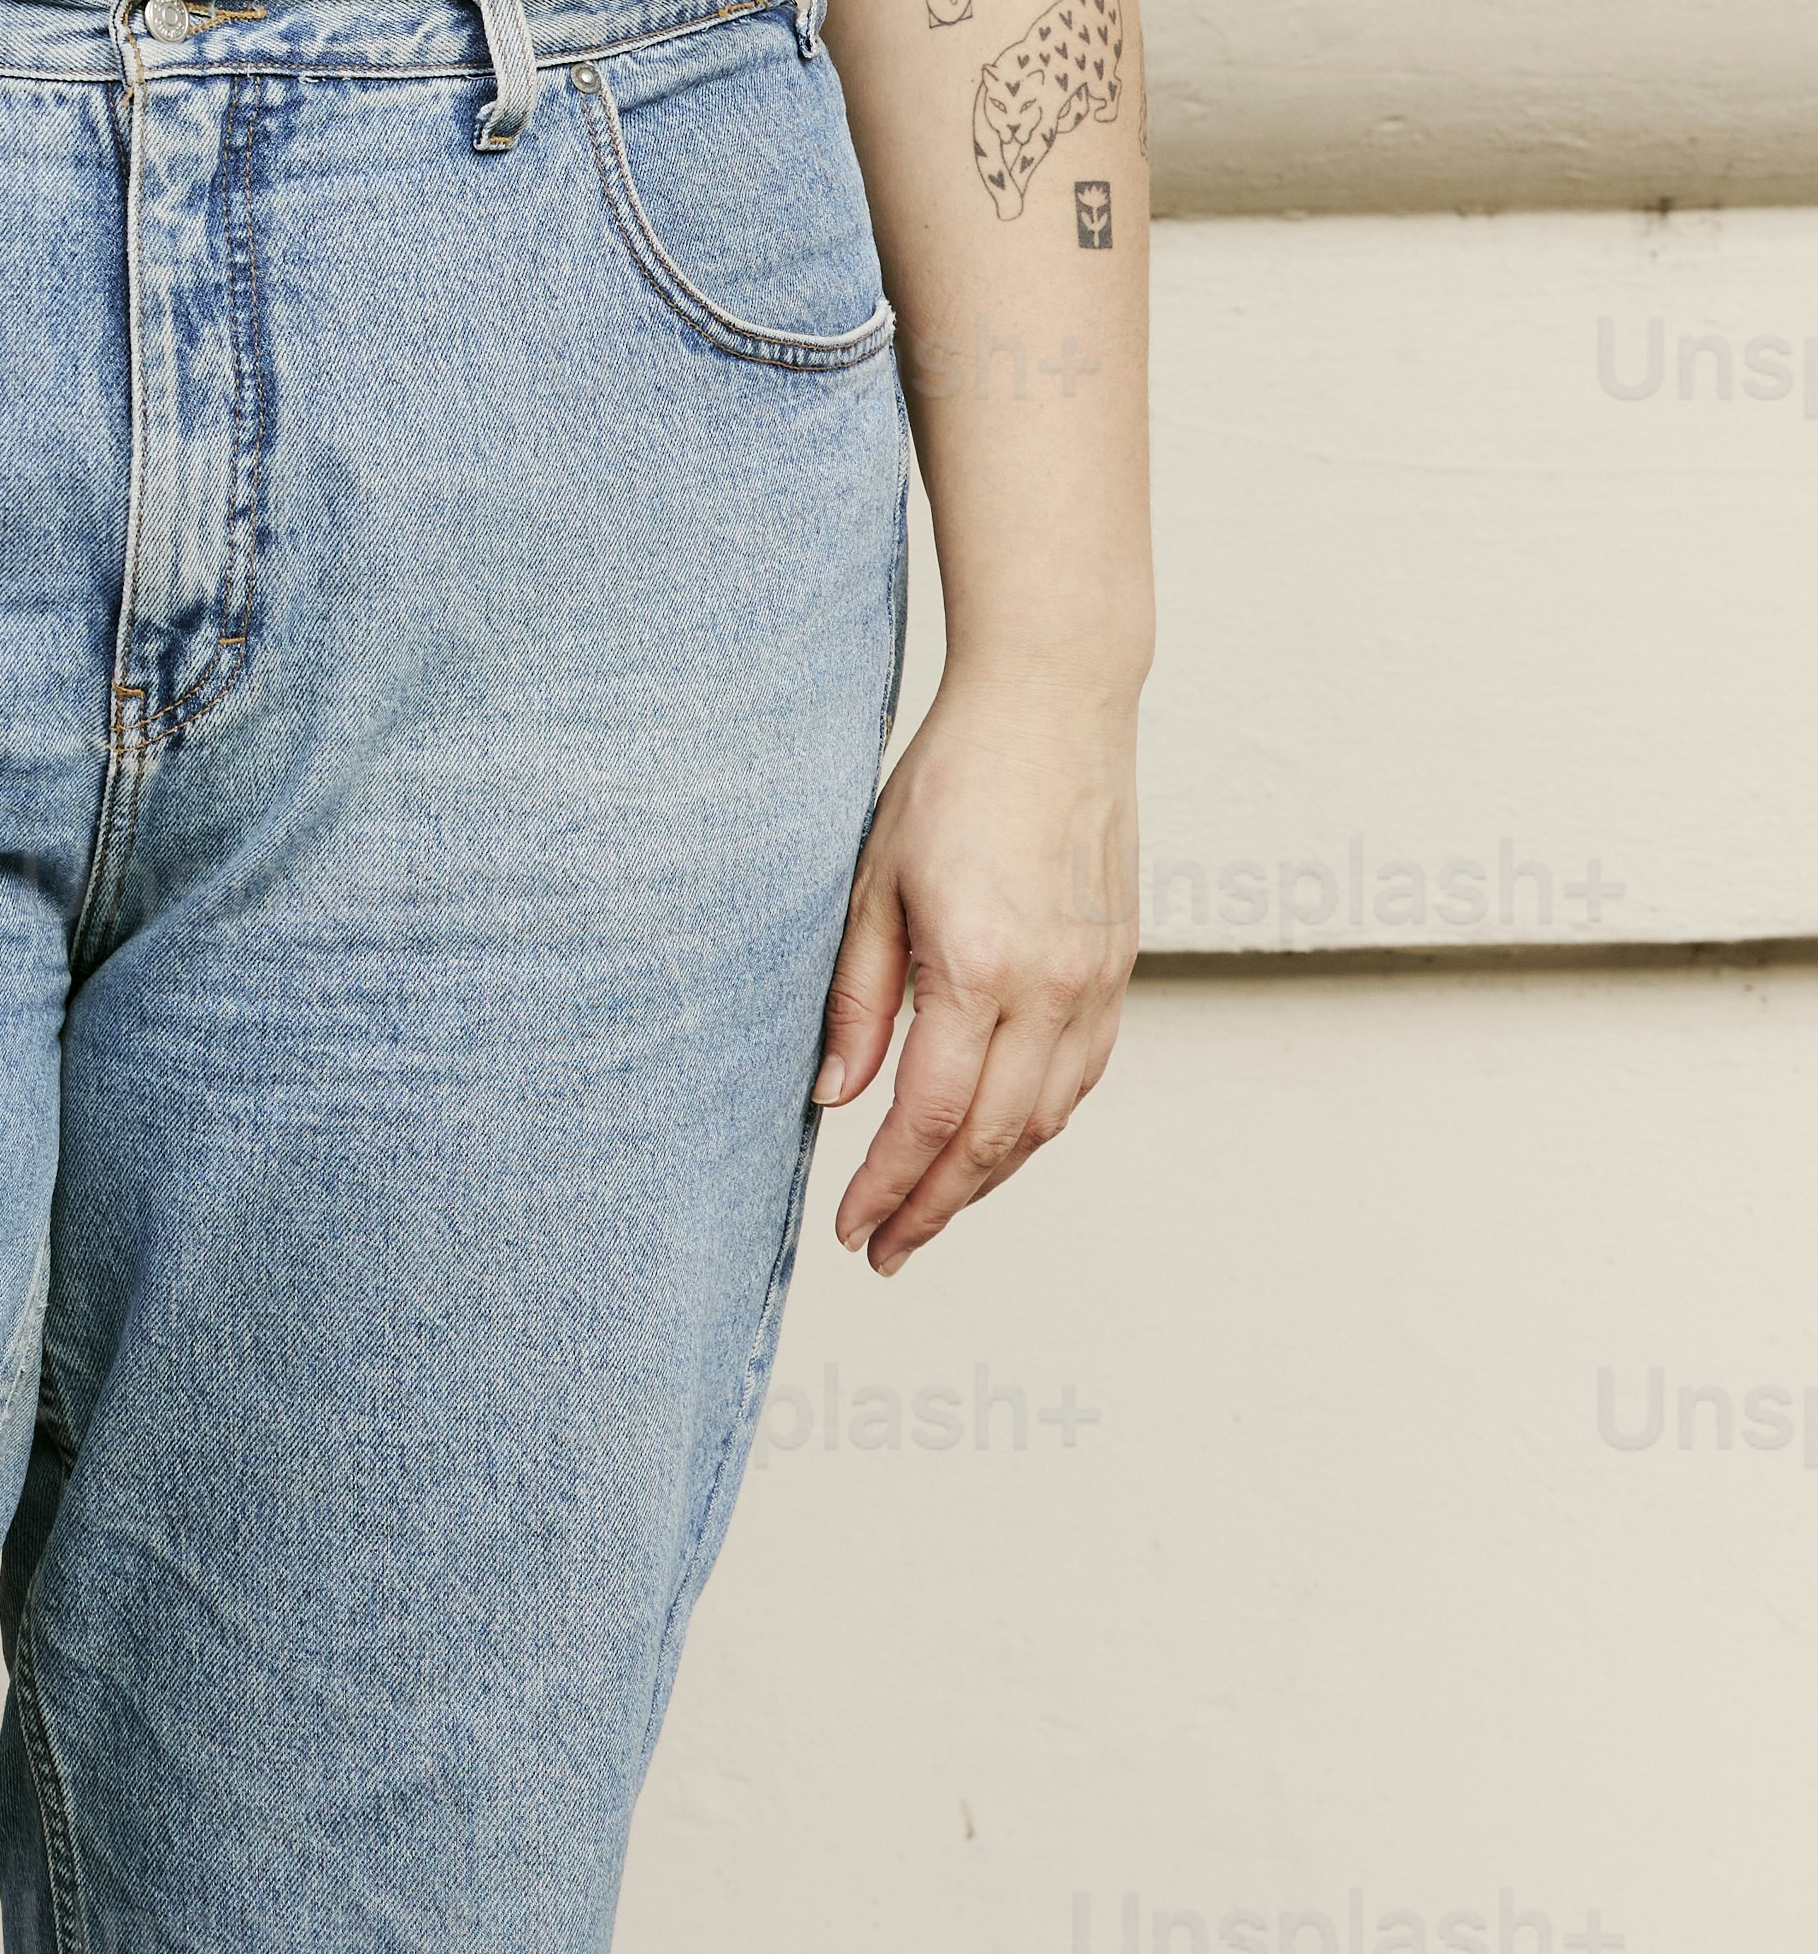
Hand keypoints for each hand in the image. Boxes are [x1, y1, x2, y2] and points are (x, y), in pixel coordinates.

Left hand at [814, 656, 1137, 1269]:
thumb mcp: (872, 879)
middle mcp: (1049, 987)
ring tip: (932, 1210)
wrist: (1054, 704)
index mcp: (978, 965)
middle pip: (994, 1139)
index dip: (890, 1184)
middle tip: (885, 1248)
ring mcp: (1094, 981)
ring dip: (989, 1179)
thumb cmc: (951, 777)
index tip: (854, 1227)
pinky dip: (1036, 1126)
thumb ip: (858, 995)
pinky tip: (998, 1143)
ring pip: (1046, 1119)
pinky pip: (1081, 1076)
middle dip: (935, 1206)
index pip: (932, 1115)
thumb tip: (837, 1096)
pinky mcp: (1116, 966)